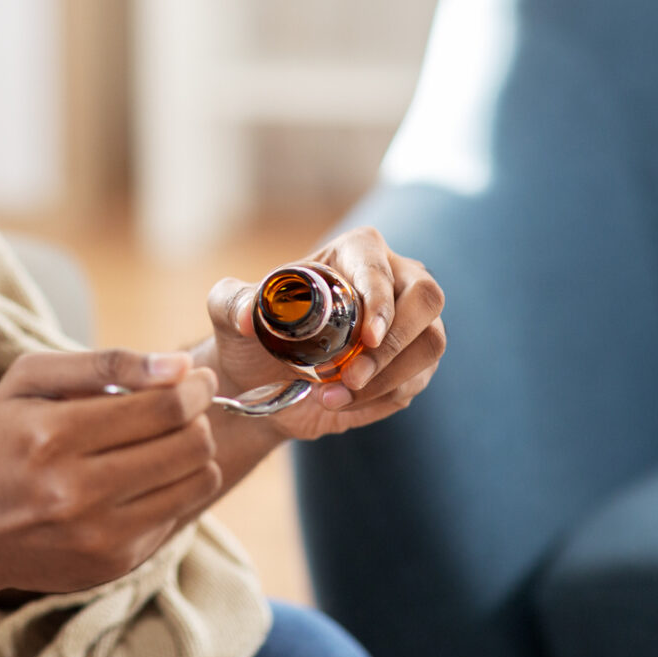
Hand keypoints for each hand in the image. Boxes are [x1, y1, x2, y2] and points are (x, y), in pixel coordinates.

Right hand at [0, 349, 222, 598]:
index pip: (162, 408)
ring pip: (196, 484)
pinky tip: (147, 478)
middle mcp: (74, 492)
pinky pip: (180, 517)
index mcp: (52, 435)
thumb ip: (105, 363)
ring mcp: (97, 535)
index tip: (199, 378)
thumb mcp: (30, 380)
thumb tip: (179, 365)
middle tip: (189, 407)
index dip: (195, 388)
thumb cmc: (1, 438)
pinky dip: (175, 491)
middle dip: (200, 418)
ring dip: (197, 455)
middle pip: (188, 446)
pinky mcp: (113, 564)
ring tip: (172, 441)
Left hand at [204, 227, 446, 442]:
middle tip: (353, 374)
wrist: (259, 380)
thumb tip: (249, 317)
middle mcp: (392, 281)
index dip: (380, 299)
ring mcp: (408, 325)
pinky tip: (336, 403)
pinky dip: (378, 399)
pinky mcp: (410, 366)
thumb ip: (232, 303)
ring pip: (430, 345)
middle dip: (393, 342)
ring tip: (332, 395)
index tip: (365, 337)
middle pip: (427, 299)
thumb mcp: (227, 310)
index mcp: (353, 253)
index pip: (380, 267)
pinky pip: (414, 382)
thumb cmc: (249, 332)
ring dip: (387, 377)